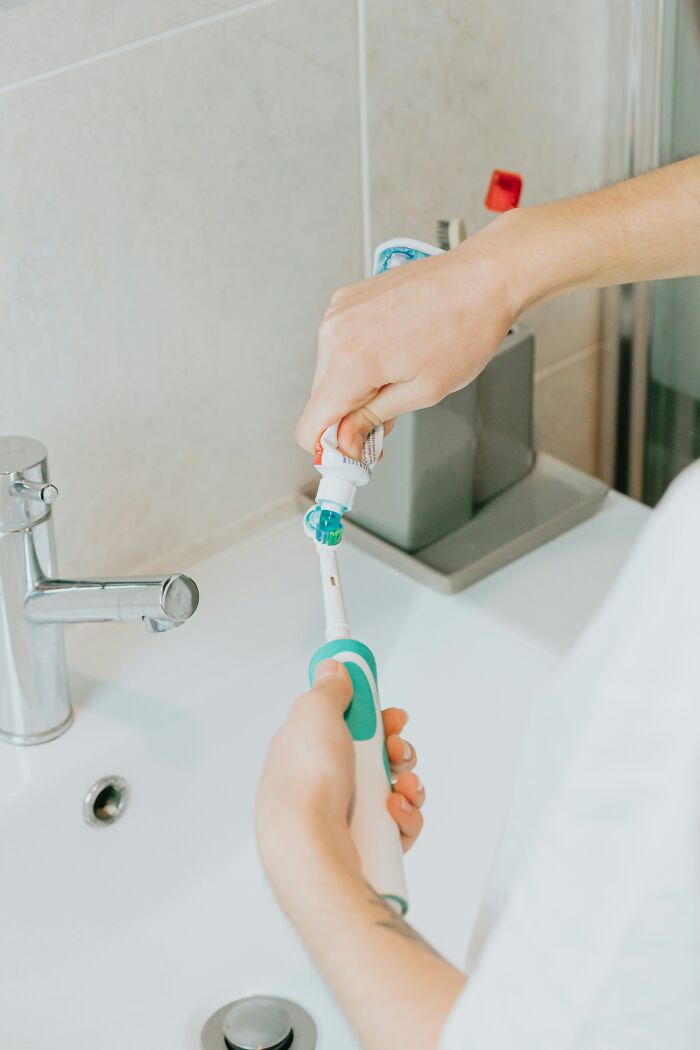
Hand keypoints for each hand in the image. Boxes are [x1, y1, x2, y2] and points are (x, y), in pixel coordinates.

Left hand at [255, 659, 424, 908]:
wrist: (310, 845)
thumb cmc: (306, 781)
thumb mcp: (314, 713)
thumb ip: (329, 689)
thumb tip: (334, 669)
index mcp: (309, 751)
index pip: (347, 727)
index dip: (375, 718)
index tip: (391, 716)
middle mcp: (326, 783)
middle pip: (376, 758)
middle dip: (397, 750)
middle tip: (397, 750)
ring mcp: (345, 816)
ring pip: (394, 791)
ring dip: (408, 783)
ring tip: (402, 787)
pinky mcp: (365, 845)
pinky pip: (400, 825)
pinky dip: (405, 817)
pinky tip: (394, 815)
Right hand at [295, 218, 517, 457]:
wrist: (481, 277)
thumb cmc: (465, 328)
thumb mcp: (423, 391)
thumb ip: (373, 420)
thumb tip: (346, 445)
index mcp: (350, 361)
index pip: (310, 427)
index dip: (331, 450)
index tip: (354, 454)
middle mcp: (335, 333)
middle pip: (321, 401)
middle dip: (349, 417)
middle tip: (389, 419)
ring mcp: (339, 312)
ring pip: (330, 373)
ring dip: (356, 387)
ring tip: (399, 377)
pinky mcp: (348, 300)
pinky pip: (339, 345)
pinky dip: (359, 359)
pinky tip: (394, 353)